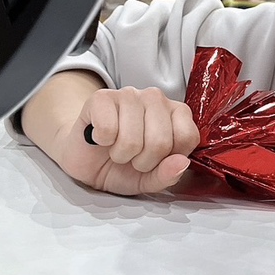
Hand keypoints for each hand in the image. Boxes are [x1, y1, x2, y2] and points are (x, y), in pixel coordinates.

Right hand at [55, 85, 199, 195]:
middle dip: (143, 161)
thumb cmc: (122, 166)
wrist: (86, 160)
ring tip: (117, 148)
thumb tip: (181, 163)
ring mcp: (130, 94)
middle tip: (133, 157)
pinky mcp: (102, 97)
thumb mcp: (149, 179)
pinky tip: (102, 138)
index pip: (187, 137)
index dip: (169, 159)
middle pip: (160, 142)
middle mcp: (156, 98)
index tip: (156, 160)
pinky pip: (107, 129)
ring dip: (121, 154)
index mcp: (177, 113)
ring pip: (132, 139)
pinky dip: (102, 142)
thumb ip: (168, 175)